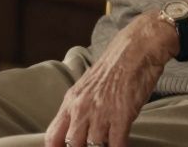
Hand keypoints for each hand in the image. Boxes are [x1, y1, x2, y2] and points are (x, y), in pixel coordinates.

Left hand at [44, 12, 174, 146]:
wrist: (134, 51)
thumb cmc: (113, 68)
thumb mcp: (86, 87)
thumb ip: (78, 109)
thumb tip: (74, 130)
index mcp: (71, 101)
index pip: (53, 135)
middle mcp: (82, 109)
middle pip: (72, 145)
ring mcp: (101, 113)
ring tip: (108, 144)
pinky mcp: (121, 116)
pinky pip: (116, 144)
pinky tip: (121, 146)